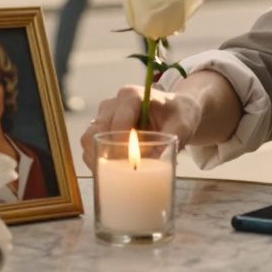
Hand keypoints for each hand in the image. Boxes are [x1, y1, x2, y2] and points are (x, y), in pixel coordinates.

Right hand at [79, 85, 201, 171]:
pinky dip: (98, 160)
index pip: (118, 123)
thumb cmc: (180, 115)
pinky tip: (113, 172)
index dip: (123, 147)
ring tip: (117, 175)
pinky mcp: (102, 130)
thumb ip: (171, 139)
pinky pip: (91, 147)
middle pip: (96, 132)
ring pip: (88, 140)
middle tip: (124, 172)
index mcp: (131, 96)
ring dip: (99, 159)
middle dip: (106, 155)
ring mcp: (104, 116)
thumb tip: (152, 162)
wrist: (177, 111)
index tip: (135, 164)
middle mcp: (113, 104)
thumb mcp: (182, 126)